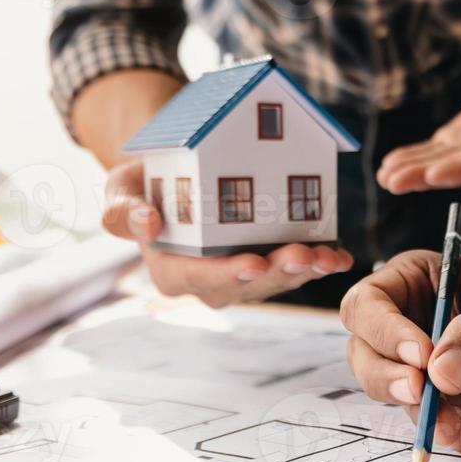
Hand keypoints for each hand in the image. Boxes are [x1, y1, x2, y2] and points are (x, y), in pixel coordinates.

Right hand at [102, 161, 354, 307]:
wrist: (172, 176)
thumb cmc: (143, 188)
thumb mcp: (120, 192)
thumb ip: (123, 211)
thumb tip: (148, 223)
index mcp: (173, 271)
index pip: (200, 278)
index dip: (228, 274)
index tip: (253, 265)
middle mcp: (211, 282)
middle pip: (248, 285)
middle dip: (278, 273)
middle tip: (303, 256)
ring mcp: (243, 274)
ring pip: (278, 280)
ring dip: (306, 270)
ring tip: (328, 257)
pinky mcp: (269, 262)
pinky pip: (296, 268)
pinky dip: (320, 262)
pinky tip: (341, 257)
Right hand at [339, 251, 460, 448]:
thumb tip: (441, 374)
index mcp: (414, 282)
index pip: (369, 304)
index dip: (385, 331)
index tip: (420, 354)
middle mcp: (409, 324)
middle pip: (367, 354)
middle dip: (388, 377)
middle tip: (420, 391)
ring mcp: (426, 365)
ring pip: (395, 393)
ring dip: (419, 412)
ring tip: (452, 422)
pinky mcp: (448, 398)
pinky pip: (430, 419)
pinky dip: (443, 430)